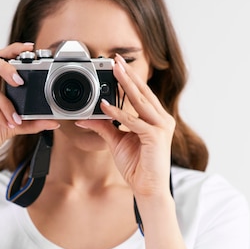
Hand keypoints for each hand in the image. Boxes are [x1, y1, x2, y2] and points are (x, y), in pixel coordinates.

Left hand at [76, 55, 174, 197]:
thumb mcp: (117, 142)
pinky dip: (119, 113)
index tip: (117, 64)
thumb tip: (88, 117)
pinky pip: (134, 121)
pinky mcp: (155, 137)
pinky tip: (106, 106)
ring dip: (126, 85)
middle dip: (128, 75)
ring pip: (140, 101)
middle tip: (116, 59)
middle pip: (142, 92)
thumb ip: (106, 127)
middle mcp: (161, 120)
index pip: (142, 94)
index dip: (130, 79)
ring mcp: (160, 127)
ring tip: (115, 71)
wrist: (148, 188)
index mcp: (155, 119)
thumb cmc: (137, 166)